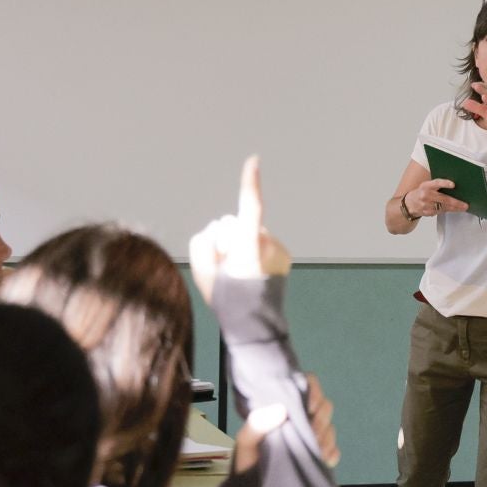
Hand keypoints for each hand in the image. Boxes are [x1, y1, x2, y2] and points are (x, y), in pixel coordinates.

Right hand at [190, 156, 291, 306]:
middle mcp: (268, 245)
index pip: (250, 208)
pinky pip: (260, 242)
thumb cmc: (227, 299)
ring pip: (249, 233)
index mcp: (249, 247)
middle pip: (237, 224)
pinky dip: (253, 252)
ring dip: (241, 245)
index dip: (250, 183)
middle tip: (226, 268)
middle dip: (228, 238)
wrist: (255, 325)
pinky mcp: (284, 254)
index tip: (254, 161)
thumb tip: (219, 230)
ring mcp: (278, 249)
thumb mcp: (202, 271)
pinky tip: (251, 272)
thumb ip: (205, 242)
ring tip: (239, 274)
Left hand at [230, 374, 339, 472]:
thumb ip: (257, 424)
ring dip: (327, 438)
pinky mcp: (315, 456)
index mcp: (280, 410)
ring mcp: (307, 439)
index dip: (313, 392)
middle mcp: (296, 420)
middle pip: (322, 407)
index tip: (310, 408)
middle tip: (312, 435)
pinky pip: (333, 449)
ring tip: (316, 451)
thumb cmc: (243, 467)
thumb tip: (281, 409)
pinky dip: (332, 453)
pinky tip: (325, 460)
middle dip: (321, 420)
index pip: (304, 386)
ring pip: (329, 427)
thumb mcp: (245, 443)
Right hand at [403, 177, 469, 218]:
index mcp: (425, 186)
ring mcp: (426, 205)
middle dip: (456, 202)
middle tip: (465, 204)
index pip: (436, 183)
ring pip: (443, 207)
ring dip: (454, 208)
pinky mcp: (427, 212)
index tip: (453, 185)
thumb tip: (454, 186)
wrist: (408, 204)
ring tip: (463, 207)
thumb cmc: (421, 192)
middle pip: (443, 199)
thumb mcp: (426, 186)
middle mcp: (425, 195)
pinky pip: (440, 212)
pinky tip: (455, 210)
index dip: (444, 183)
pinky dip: (448, 210)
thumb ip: (437, 185)